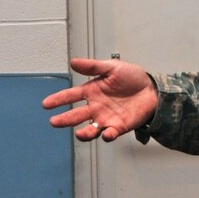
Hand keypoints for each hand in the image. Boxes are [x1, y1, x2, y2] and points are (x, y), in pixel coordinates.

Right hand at [42, 57, 158, 141]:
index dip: (58, 100)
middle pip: (76, 115)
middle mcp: (95, 107)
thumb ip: (93, 66)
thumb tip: (73, 62)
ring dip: (84, 133)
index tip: (46, 104)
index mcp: (91, 91)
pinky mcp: (119, 126)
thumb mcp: (112, 67)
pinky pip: (110, 133)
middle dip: (65, 119)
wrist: (152, 89)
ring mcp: (106, 118)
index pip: (71, 96)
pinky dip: (107, 135)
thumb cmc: (131, 77)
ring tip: (79, 134)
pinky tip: (106, 133)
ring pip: (90, 129)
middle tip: (54, 122)